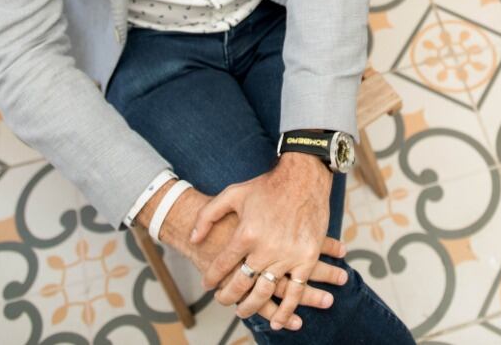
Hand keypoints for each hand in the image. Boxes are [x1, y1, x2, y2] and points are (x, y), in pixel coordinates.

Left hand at [154, 186, 345, 329]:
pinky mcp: (306, 259)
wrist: (303, 178)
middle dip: (228, 296)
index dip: (212, 278)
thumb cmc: (266, 185)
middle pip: (241, 284)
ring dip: (251, 307)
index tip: (208, 284)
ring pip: (265, 292)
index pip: (222, 266)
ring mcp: (287, 256)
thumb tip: (193, 239)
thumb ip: (208, 216)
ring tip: (242, 310)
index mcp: (245, 234)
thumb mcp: (232, 194)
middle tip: (223, 300)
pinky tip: (278, 322)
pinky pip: (296, 291)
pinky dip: (286, 310)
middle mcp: (265, 249)